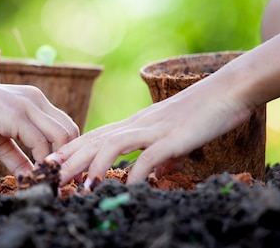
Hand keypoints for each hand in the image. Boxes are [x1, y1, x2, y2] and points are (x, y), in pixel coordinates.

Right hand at [0, 72, 79, 175]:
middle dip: (68, 159)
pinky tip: (33, 175)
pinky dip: (41, 161)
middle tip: (59, 181)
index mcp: (35, 102)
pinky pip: (39, 142)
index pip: (66, 126)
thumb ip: (16, 157)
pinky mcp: (15, 114)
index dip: (67, 152)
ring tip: (47, 180)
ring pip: (61, 136)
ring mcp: (27, 106)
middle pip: (71, 131)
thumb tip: (30, 177)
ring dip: (57, 162)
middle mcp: (36, 100)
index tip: (59, 174)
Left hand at [48, 82, 251, 185]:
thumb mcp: (177, 138)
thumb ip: (163, 155)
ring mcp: (155, 128)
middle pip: (95, 140)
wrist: (231, 90)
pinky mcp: (173, 136)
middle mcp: (139, 123)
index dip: (71, 150)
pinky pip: (149, 156)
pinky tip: (127, 189)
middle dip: (69, 159)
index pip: (95, 136)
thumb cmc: (205, 112)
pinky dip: (136, 173)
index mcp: (137, 123)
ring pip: (113, 145)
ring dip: (94, 166)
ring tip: (80, 188)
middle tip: (48, 176)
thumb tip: (157, 173)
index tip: (50, 165)